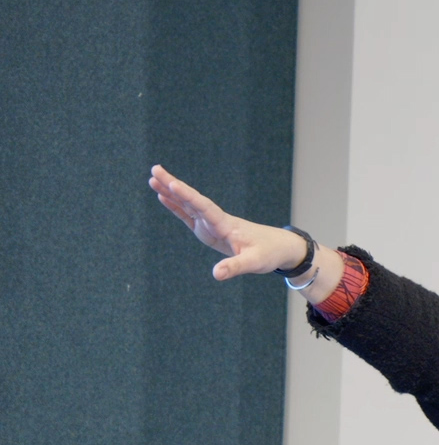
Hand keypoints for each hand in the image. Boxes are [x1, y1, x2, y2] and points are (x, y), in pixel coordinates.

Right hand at [148, 164, 306, 280]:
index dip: (188, 197)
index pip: (204, 207)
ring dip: (171, 192)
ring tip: (152, 179)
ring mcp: (212, 224)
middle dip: (173, 186)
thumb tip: (216, 275)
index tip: (172, 183)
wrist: (279, 248)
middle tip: (154, 170)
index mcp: (226, 225)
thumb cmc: (269, 254)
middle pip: (192, 200)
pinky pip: (189, 216)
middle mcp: (217, 220)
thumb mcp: (254, 263)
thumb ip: (235, 267)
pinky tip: (163, 197)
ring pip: (188, 205)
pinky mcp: (210, 230)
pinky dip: (176, 206)